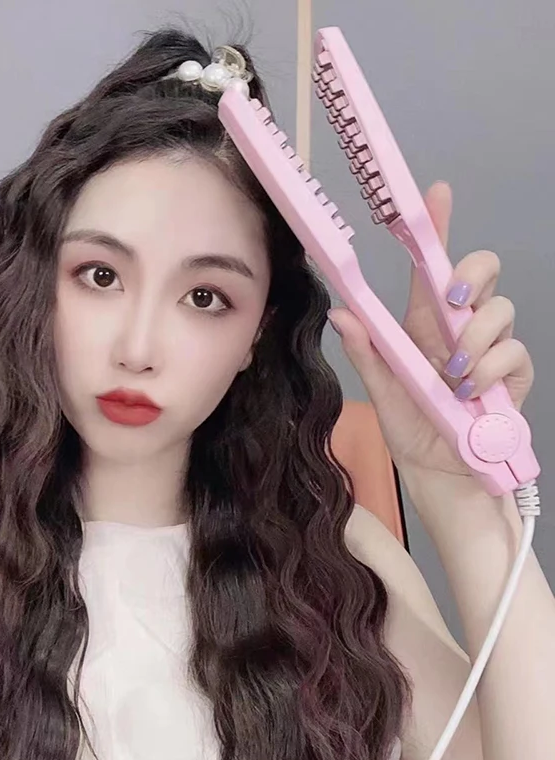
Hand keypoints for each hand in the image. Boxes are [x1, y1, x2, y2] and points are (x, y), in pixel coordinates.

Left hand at [326, 181, 534, 478]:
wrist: (439, 472)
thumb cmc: (411, 428)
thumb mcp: (382, 389)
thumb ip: (367, 351)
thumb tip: (340, 313)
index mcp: (423, 325)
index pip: (431, 269)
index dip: (438, 229)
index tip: (437, 194)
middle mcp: (458, 330)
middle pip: (481, 272)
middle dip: (471, 275)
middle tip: (452, 301)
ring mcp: (489, 350)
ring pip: (499, 311)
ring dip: (473, 341)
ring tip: (451, 375)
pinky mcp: (512, 375)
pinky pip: (512, 352)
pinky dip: (488, 370)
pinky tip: (468, 391)